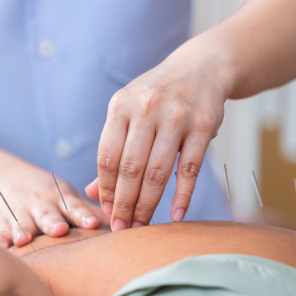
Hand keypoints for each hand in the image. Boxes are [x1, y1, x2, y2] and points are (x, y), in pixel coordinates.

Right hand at [0, 163, 108, 247]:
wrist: (5, 178)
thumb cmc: (48, 196)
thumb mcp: (68, 198)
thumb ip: (92, 213)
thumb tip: (129, 225)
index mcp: (61, 198)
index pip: (75, 207)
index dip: (84, 215)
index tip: (93, 224)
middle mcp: (40, 204)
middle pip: (47, 214)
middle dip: (52, 222)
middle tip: (59, 230)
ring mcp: (18, 210)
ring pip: (20, 221)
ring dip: (23, 229)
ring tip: (24, 240)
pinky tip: (1, 247)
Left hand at [92, 43, 233, 230]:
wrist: (202, 67)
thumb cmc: (158, 96)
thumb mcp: (129, 113)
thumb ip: (113, 152)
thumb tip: (92, 194)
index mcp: (121, 105)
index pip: (107, 157)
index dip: (105, 189)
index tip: (107, 212)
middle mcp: (147, 108)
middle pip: (131, 168)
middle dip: (124, 203)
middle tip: (121, 228)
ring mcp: (177, 117)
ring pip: (158, 171)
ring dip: (148, 204)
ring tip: (142, 225)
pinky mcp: (204, 126)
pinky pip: (190, 169)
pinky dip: (182, 195)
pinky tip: (175, 215)